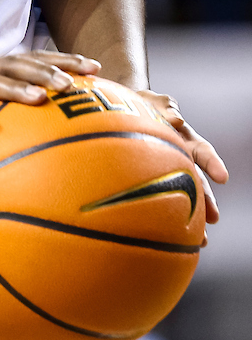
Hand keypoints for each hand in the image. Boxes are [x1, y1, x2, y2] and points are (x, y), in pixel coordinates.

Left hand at [136, 89, 228, 229]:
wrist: (117, 109)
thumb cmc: (139, 103)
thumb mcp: (152, 99)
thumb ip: (165, 105)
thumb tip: (176, 120)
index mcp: (183, 138)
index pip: (202, 151)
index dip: (213, 164)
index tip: (223, 178)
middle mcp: (178, 157)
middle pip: (197, 180)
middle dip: (206, 199)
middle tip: (213, 217)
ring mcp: (164, 169)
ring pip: (182, 195)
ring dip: (191, 216)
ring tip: (200, 240)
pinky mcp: (146, 178)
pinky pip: (156, 200)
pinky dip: (161, 217)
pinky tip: (162, 235)